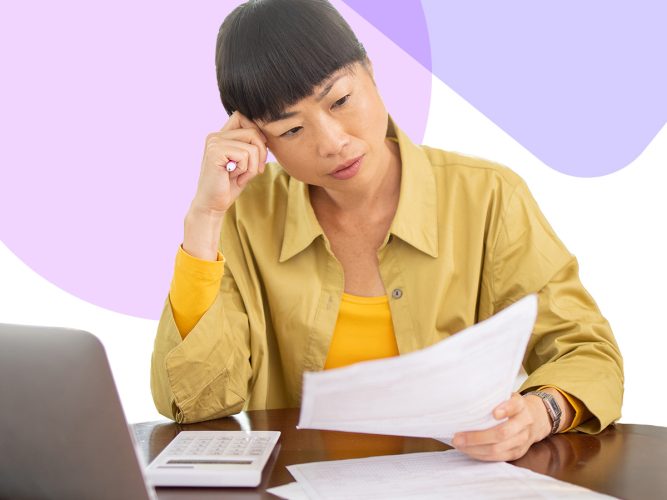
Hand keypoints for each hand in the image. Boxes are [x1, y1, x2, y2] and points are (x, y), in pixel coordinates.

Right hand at [182, 111, 268, 259]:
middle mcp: (215, 135)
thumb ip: (252, 146)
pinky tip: (234, 177)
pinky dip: (246, 170)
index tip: (257, 154)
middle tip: (254, 170)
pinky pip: (245, 155)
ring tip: (240, 175)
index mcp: (221, 135)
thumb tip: (267, 135)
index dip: (257, 133)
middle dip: (260, 153)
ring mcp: (214, 142)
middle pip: (253, 130)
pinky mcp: (215, 152)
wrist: (213, 205)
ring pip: (252, 145)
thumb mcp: (245, 163)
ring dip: (252, 165)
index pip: (243, 117)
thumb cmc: (229, 185)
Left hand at [452, 392, 551, 461]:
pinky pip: (498, 457)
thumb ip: (492, 398)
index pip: (514, 406)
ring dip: (475, 448)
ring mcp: (523, 440)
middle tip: (458, 436)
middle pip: (502, 432)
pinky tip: (468, 450)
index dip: (505, 409)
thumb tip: (465, 401)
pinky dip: (481, 455)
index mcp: (520, 405)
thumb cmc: (511, 406)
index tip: (494, 413)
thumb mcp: (506, 396)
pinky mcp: (518, 452)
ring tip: (459, 444)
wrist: (535, 419)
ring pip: (498, 448)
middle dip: (477, 437)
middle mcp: (524, 422)